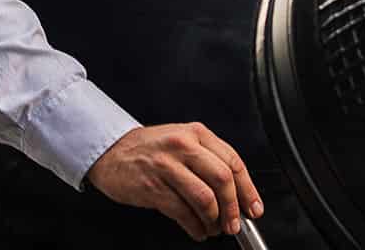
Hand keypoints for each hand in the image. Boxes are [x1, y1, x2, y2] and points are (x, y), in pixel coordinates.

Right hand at [87, 123, 262, 240]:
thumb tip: (236, 194)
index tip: (253, 208)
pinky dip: (195, 227)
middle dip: (233, 207)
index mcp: (196, 133)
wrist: (111, 151)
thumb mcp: (183, 141)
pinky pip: (182, 212)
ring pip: (205, 198)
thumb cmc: (150, 149)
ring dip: (214, 220)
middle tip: (234, 224)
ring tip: (214, 228)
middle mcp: (183, 145)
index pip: (233, 161)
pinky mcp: (153, 186)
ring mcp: (167, 165)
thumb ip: (208, 160)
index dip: (248, 189)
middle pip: (222, 178)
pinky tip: (197, 230)